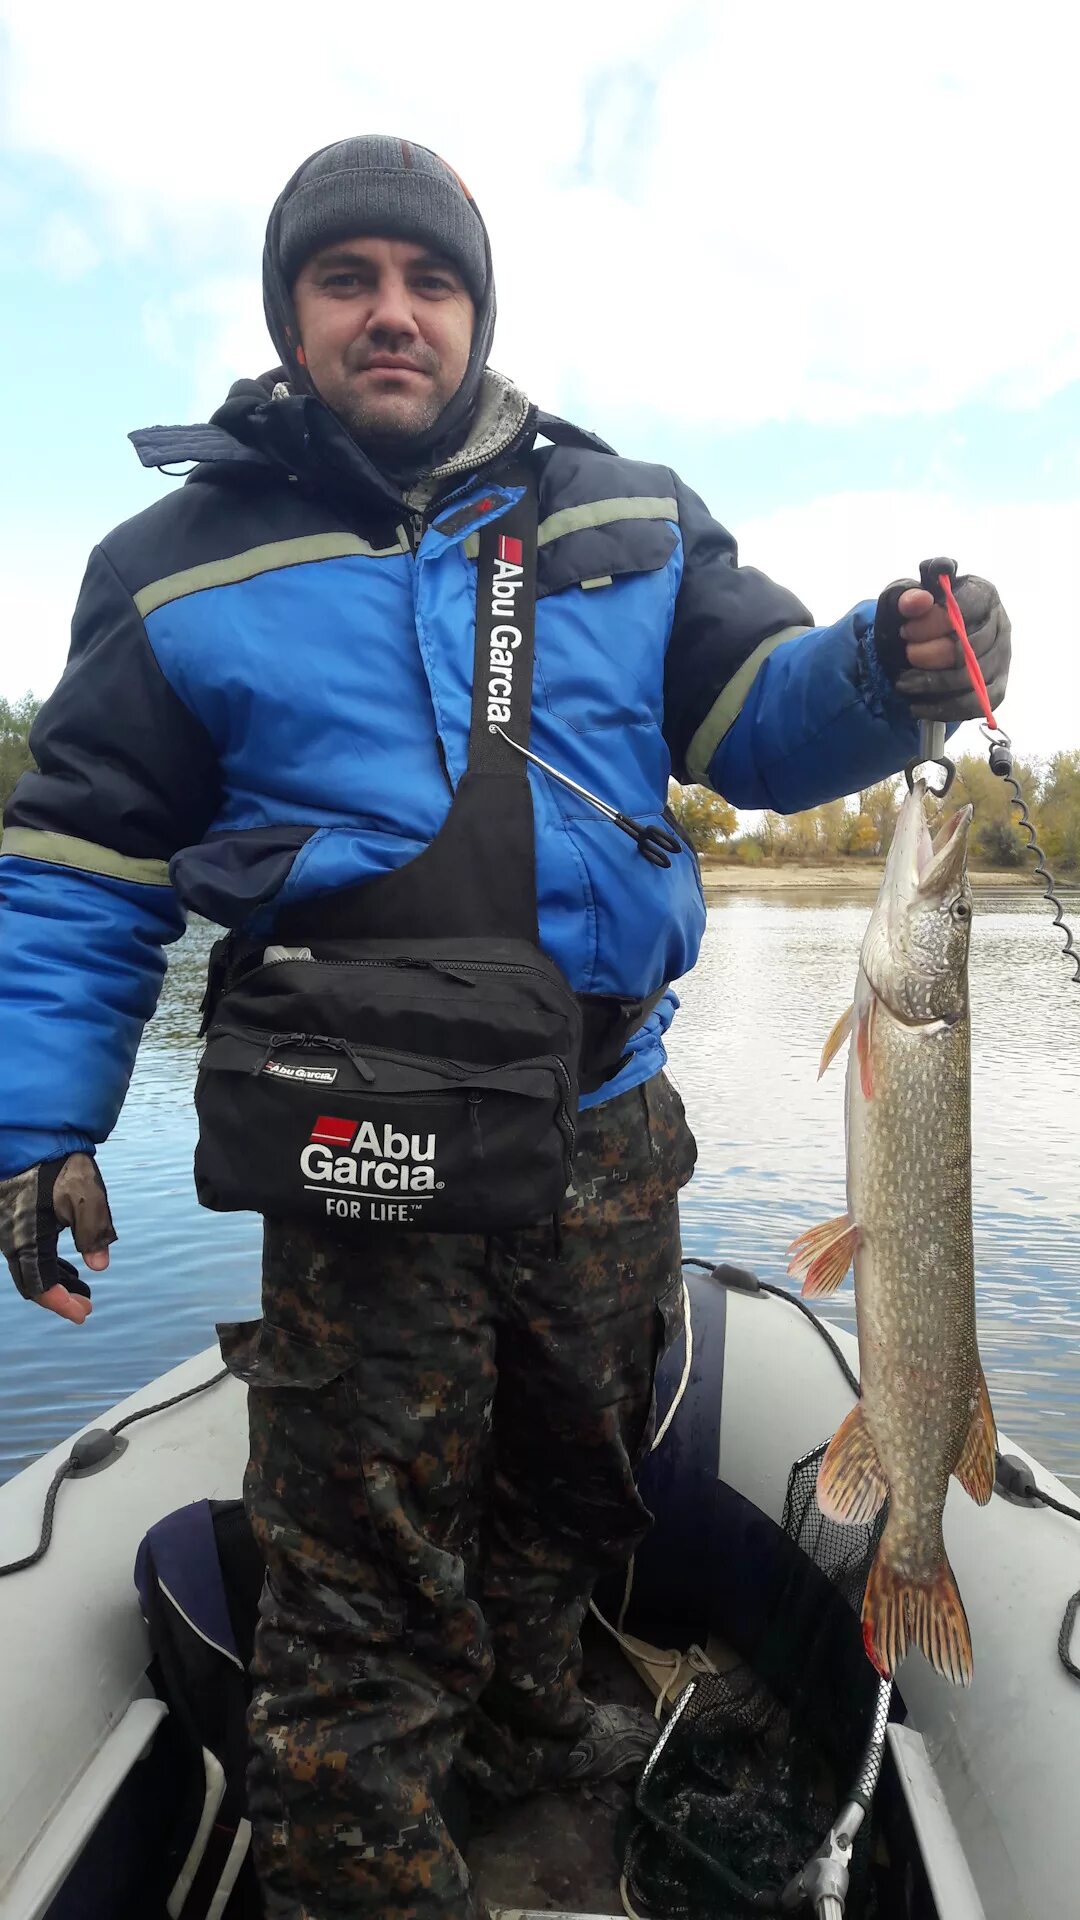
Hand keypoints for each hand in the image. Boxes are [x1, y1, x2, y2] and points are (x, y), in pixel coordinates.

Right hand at [0, 1154, 115, 1324]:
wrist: (33, 1137)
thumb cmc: (60, 1165)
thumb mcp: (86, 1196)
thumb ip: (95, 1232)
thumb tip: (100, 1266)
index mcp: (27, 1239)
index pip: (40, 1285)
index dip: (61, 1304)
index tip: (84, 1314)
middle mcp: (12, 1240)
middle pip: (33, 1282)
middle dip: (59, 1298)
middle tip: (86, 1306)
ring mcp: (10, 1230)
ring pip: (31, 1268)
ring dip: (56, 1281)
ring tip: (82, 1291)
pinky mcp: (14, 1220)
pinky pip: (29, 1252)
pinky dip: (49, 1264)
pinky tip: (69, 1266)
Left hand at [874, 572, 1010, 719]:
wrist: (925, 643)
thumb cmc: (920, 617)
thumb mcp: (907, 600)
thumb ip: (908, 596)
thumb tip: (919, 601)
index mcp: (983, 594)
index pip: (965, 609)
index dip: (932, 624)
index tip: (906, 632)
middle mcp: (1000, 625)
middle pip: (970, 647)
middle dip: (930, 655)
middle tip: (907, 656)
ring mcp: (1002, 658)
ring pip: (972, 678)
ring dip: (933, 684)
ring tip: (904, 683)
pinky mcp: (997, 688)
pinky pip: (975, 705)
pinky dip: (944, 709)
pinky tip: (918, 706)